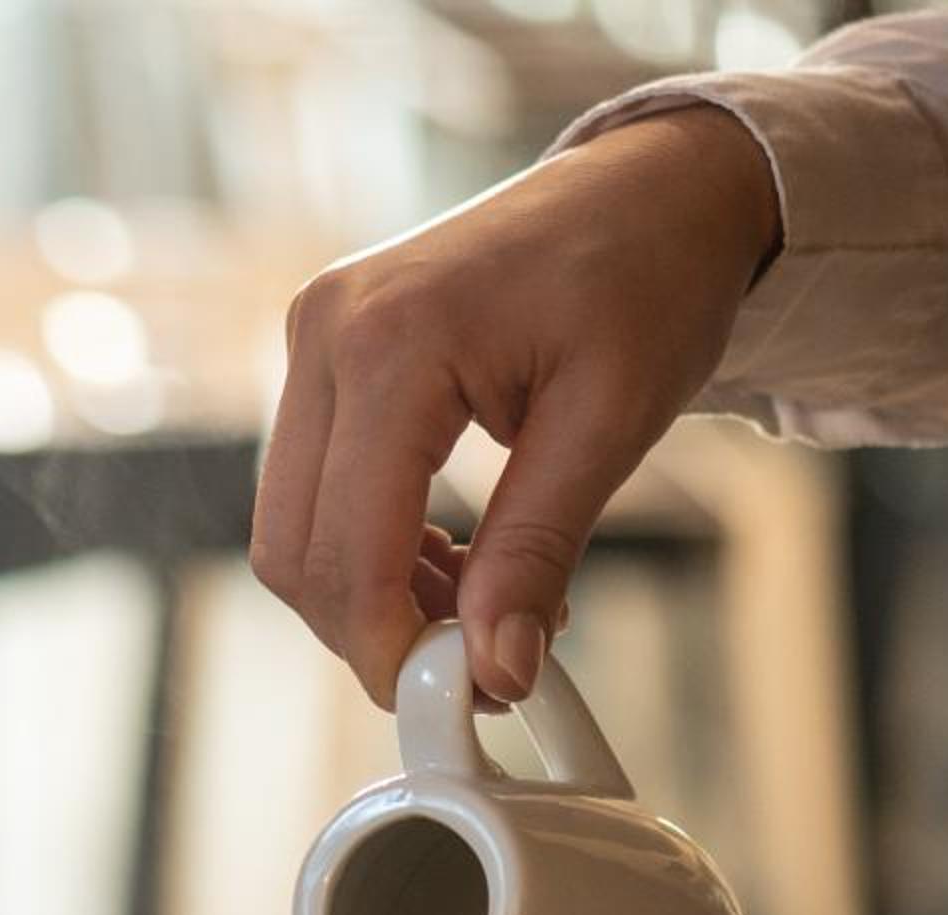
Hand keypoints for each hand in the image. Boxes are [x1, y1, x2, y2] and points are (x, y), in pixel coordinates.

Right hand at [251, 105, 780, 706]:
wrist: (655, 183)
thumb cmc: (650, 272)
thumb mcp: (612, 422)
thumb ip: (539, 550)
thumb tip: (496, 670)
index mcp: (391, 341)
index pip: (348, 544)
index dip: (389, 644)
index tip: (457, 698)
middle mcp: (326, 331)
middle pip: (293, 546)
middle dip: (371, 628)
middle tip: (471, 665)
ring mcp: (313, 335)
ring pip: (292, 526)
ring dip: (369, 591)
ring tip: (478, 602)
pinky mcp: (324, 350)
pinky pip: (312, 485)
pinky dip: (369, 544)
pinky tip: (451, 555)